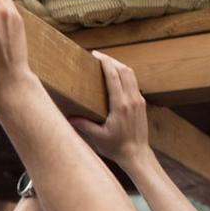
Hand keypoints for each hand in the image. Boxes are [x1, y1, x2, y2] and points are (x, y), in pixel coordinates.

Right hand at [69, 52, 150, 168]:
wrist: (137, 155)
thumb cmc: (117, 147)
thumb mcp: (97, 137)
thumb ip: (84, 125)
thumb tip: (68, 117)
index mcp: (121, 105)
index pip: (114, 76)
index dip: (105, 63)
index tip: (96, 55)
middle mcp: (132, 100)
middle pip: (125, 70)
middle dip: (112, 60)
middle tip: (98, 56)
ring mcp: (138, 101)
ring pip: (131, 75)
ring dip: (119, 66)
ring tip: (106, 63)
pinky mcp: (141, 104)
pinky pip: (133, 83)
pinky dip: (124, 75)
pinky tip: (115, 78)